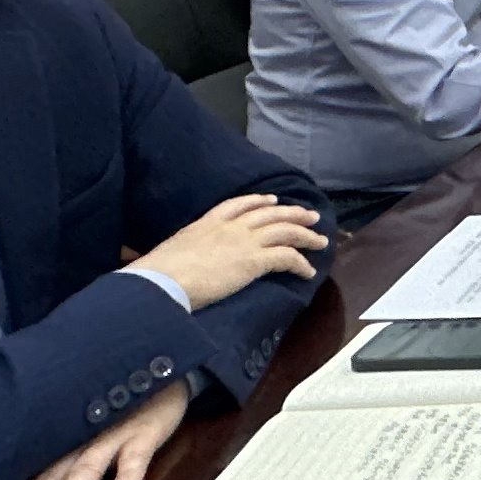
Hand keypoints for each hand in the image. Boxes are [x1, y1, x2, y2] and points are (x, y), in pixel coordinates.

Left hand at [0, 382, 185, 479]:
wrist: (159, 366)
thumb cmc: (116, 400)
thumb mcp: (83, 419)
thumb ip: (58, 448)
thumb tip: (15, 478)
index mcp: (62, 440)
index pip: (28, 474)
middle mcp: (80, 439)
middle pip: (51, 476)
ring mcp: (112, 436)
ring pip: (85, 470)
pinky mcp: (144, 433)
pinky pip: (136, 458)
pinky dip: (127, 477)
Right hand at [126, 192, 323, 308]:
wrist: (163, 279)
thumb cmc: (160, 270)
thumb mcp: (173, 250)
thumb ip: (185, 250)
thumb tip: (178, 261)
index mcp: (208, 222)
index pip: (238, 204)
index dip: (259, 201)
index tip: (273, 200)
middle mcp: (231, 227)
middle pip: (270, 213)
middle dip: (293, 213)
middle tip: (311, 215)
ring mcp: (244, 241)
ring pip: (285, 231)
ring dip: (306, 235)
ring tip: (320, 240)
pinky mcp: (254, 261)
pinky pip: (286, 257)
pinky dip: (301, 263)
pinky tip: (308, 271)